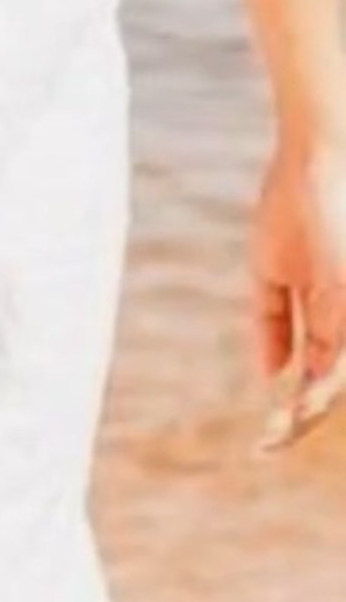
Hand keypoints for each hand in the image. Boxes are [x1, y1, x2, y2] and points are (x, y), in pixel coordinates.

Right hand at [249, 128, 345, 448]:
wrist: (317, 156)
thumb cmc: (295, 202)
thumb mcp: (272, 270)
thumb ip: (271, 321)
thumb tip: (272, 376)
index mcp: (331, 315)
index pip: (319, 376)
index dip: (296, 410)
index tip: (264, 439)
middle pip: (333, 384)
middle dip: (304, 419)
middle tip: (267, 444)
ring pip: (342, 376)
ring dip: (314, 410)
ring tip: (281, 432)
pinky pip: (342, 358)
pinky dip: (326, 382)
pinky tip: (304, 401)